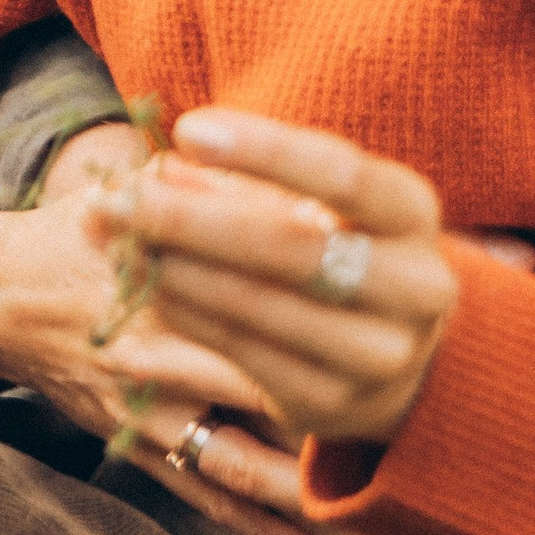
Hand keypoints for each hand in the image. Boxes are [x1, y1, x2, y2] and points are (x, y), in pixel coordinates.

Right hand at [0, 115, 488, 534]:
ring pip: (258, 463)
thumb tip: (355, 213)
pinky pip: (203, 493)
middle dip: (376, 447)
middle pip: (297, 394)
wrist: (7, 285)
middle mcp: (177, 335)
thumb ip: (265, 195)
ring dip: (331, 514)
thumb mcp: (182, 190)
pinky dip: (257, 526)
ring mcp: (154, 398)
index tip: (452, 360)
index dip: (374, 327)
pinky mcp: (135, 440)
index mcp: (195, 260)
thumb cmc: (118, 227)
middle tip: (455, 494)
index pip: (302, 297)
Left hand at [99, 105, 458, 452]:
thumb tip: (150, 171)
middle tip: (119, 199)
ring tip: (118, 242)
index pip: (343, 173)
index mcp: (414, 214)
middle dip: (195, 220)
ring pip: (262, 307)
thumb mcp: (313, 205)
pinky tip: (147, 289)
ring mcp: (380, 355)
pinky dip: (189, 317)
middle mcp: (415, 287)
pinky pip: (246, 355)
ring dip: (178, 272)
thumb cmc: (335, 249)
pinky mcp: (333, 404)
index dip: (265, 150)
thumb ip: (239, 184)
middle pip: (295, 247)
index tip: (187, 129)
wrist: (391, 354)